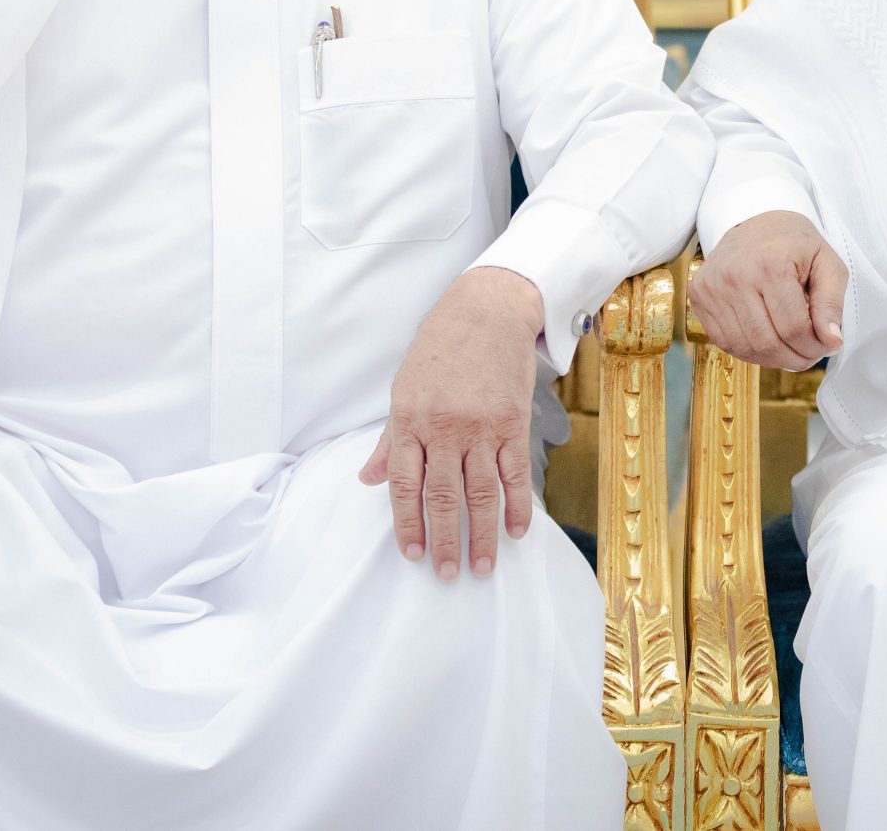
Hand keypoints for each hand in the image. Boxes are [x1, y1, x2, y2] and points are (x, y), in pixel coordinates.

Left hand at [359, 266, 542, 579]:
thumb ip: (391, 440)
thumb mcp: (404, 389)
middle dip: (444, 541)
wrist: (487, 312)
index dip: (407, 525)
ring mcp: (481, 428)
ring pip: (481, 494)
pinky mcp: (513, 423)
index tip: (413, 555)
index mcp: (410, 420)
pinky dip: (518, 506)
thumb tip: (369, 480)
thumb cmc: (440, 350)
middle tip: (447, 575)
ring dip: (481, 535)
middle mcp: (445, 428)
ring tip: (482, 567)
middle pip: (443, 497)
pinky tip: (516, 532)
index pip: (405, 485)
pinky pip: (515, 474)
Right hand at [689, 211, 844, 371]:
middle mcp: (735, 276)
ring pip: (746, 348)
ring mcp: (712, 287)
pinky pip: (726, 342)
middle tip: (810, 354)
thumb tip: (832, 341)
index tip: (826, 345)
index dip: (814, 346)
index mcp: (770, 264)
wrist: (754, 221)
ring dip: (773, 358)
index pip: (794, 328)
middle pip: (768, 343)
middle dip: (795, 358)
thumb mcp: (827, 264)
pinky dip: (750, 350)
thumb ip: (832, 303)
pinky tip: (767, 338)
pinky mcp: (699, 296)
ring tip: (791, 348)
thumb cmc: (794, 245)